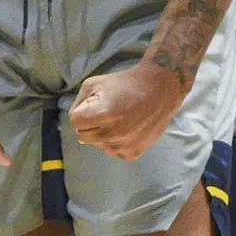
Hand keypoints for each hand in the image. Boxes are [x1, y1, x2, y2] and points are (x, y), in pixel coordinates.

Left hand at [69, 62, 186, 160]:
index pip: (75, 121)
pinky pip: (113, 152)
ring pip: (97, 145)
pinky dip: (115, 142)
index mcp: (103, 113)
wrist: (161, 89)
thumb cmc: (126, 83)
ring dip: (102, 134)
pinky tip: (127, 129)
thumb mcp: (96, 82)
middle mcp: (112, 134)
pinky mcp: (132, 153)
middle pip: (83, 135)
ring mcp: (123, 146)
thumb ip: (79, 101)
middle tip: (106, 112)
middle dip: (91, 123)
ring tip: (119, 119)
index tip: (94, 104)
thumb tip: (76, 123)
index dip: (83, 111)